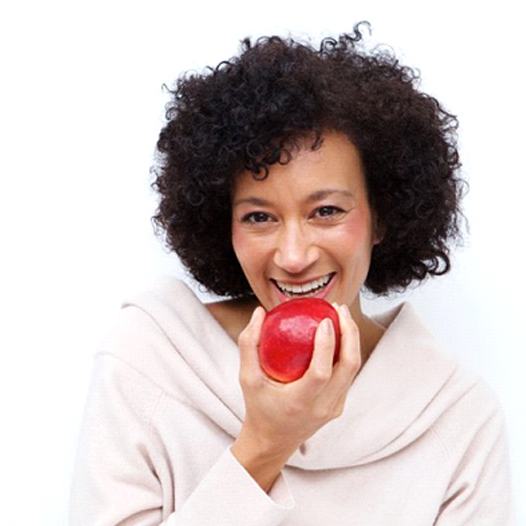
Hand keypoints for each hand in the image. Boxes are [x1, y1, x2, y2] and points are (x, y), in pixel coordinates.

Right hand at [236, 302, 361, 457]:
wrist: (272, 441)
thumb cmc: (258, 407)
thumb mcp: (247, 378)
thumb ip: (249, 344)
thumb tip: (259, 312)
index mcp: (300, 402)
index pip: (321, 372)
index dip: (327, 345)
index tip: (326, 320)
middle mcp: (323, 407)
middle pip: (349, 366)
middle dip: (350, 333)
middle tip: (339, 309)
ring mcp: (334, 407)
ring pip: (353, 369)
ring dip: (352, 339)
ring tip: (342, 316)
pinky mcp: (339, 405)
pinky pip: (348, 374)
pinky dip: (347, 351)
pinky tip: (339, 334)